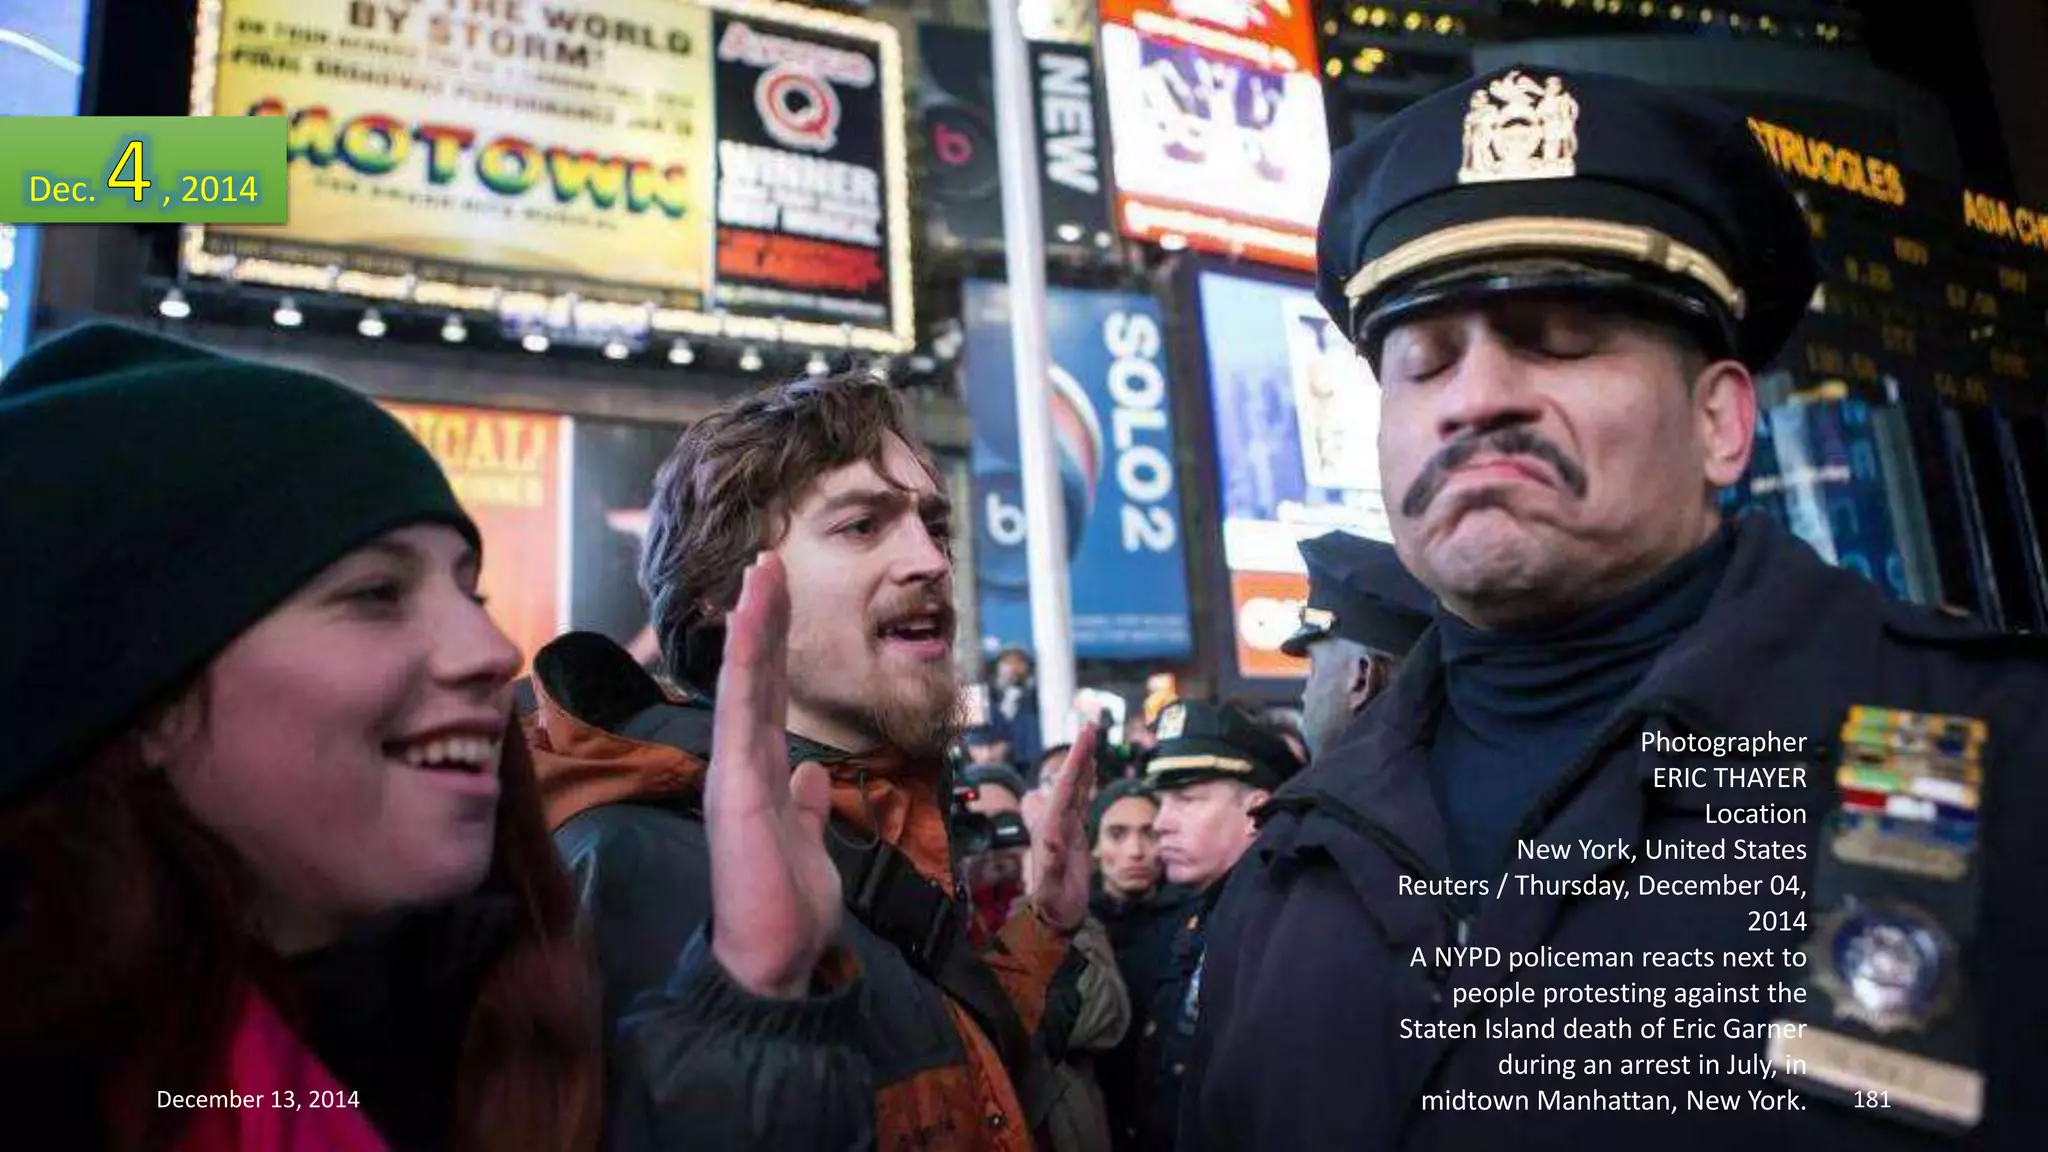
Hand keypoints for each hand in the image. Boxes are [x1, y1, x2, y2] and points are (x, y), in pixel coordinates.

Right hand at [706, 555, 841, 999]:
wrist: (771, 959)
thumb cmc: (786, 908)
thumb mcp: (809, 843)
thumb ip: (808, 806)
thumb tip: (816, 774)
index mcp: (760, 775)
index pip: (770, 698)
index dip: (775, 648)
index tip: (778, 598)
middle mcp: (741, 766)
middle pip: (755, 679)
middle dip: (762, 619)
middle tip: (767, 561)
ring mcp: (735, 773)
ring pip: (743, 685)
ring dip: (753, 626)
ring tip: (760, 571)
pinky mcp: (736, 787)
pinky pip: (741, 714)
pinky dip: (747, 664)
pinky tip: (751, 623)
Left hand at [1023, 725, 1098, 933]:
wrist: (1053, 916)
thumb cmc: (1054, 903)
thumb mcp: (1053, 888)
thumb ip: (1053, 865)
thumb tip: (1054, 838)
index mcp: (1051, 828)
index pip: (1064, 787)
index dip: (1076, 762)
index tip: (1087, 737)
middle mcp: (1055, 821)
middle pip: (1068, 781)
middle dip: (1079, 754)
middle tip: (1091, 726)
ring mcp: (1063, 825)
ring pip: (1073, 787)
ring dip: (1082, 764)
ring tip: (1091, 740)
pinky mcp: (1072, 833)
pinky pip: (1079, 800)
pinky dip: (1085, 782)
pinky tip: (1089, 771)